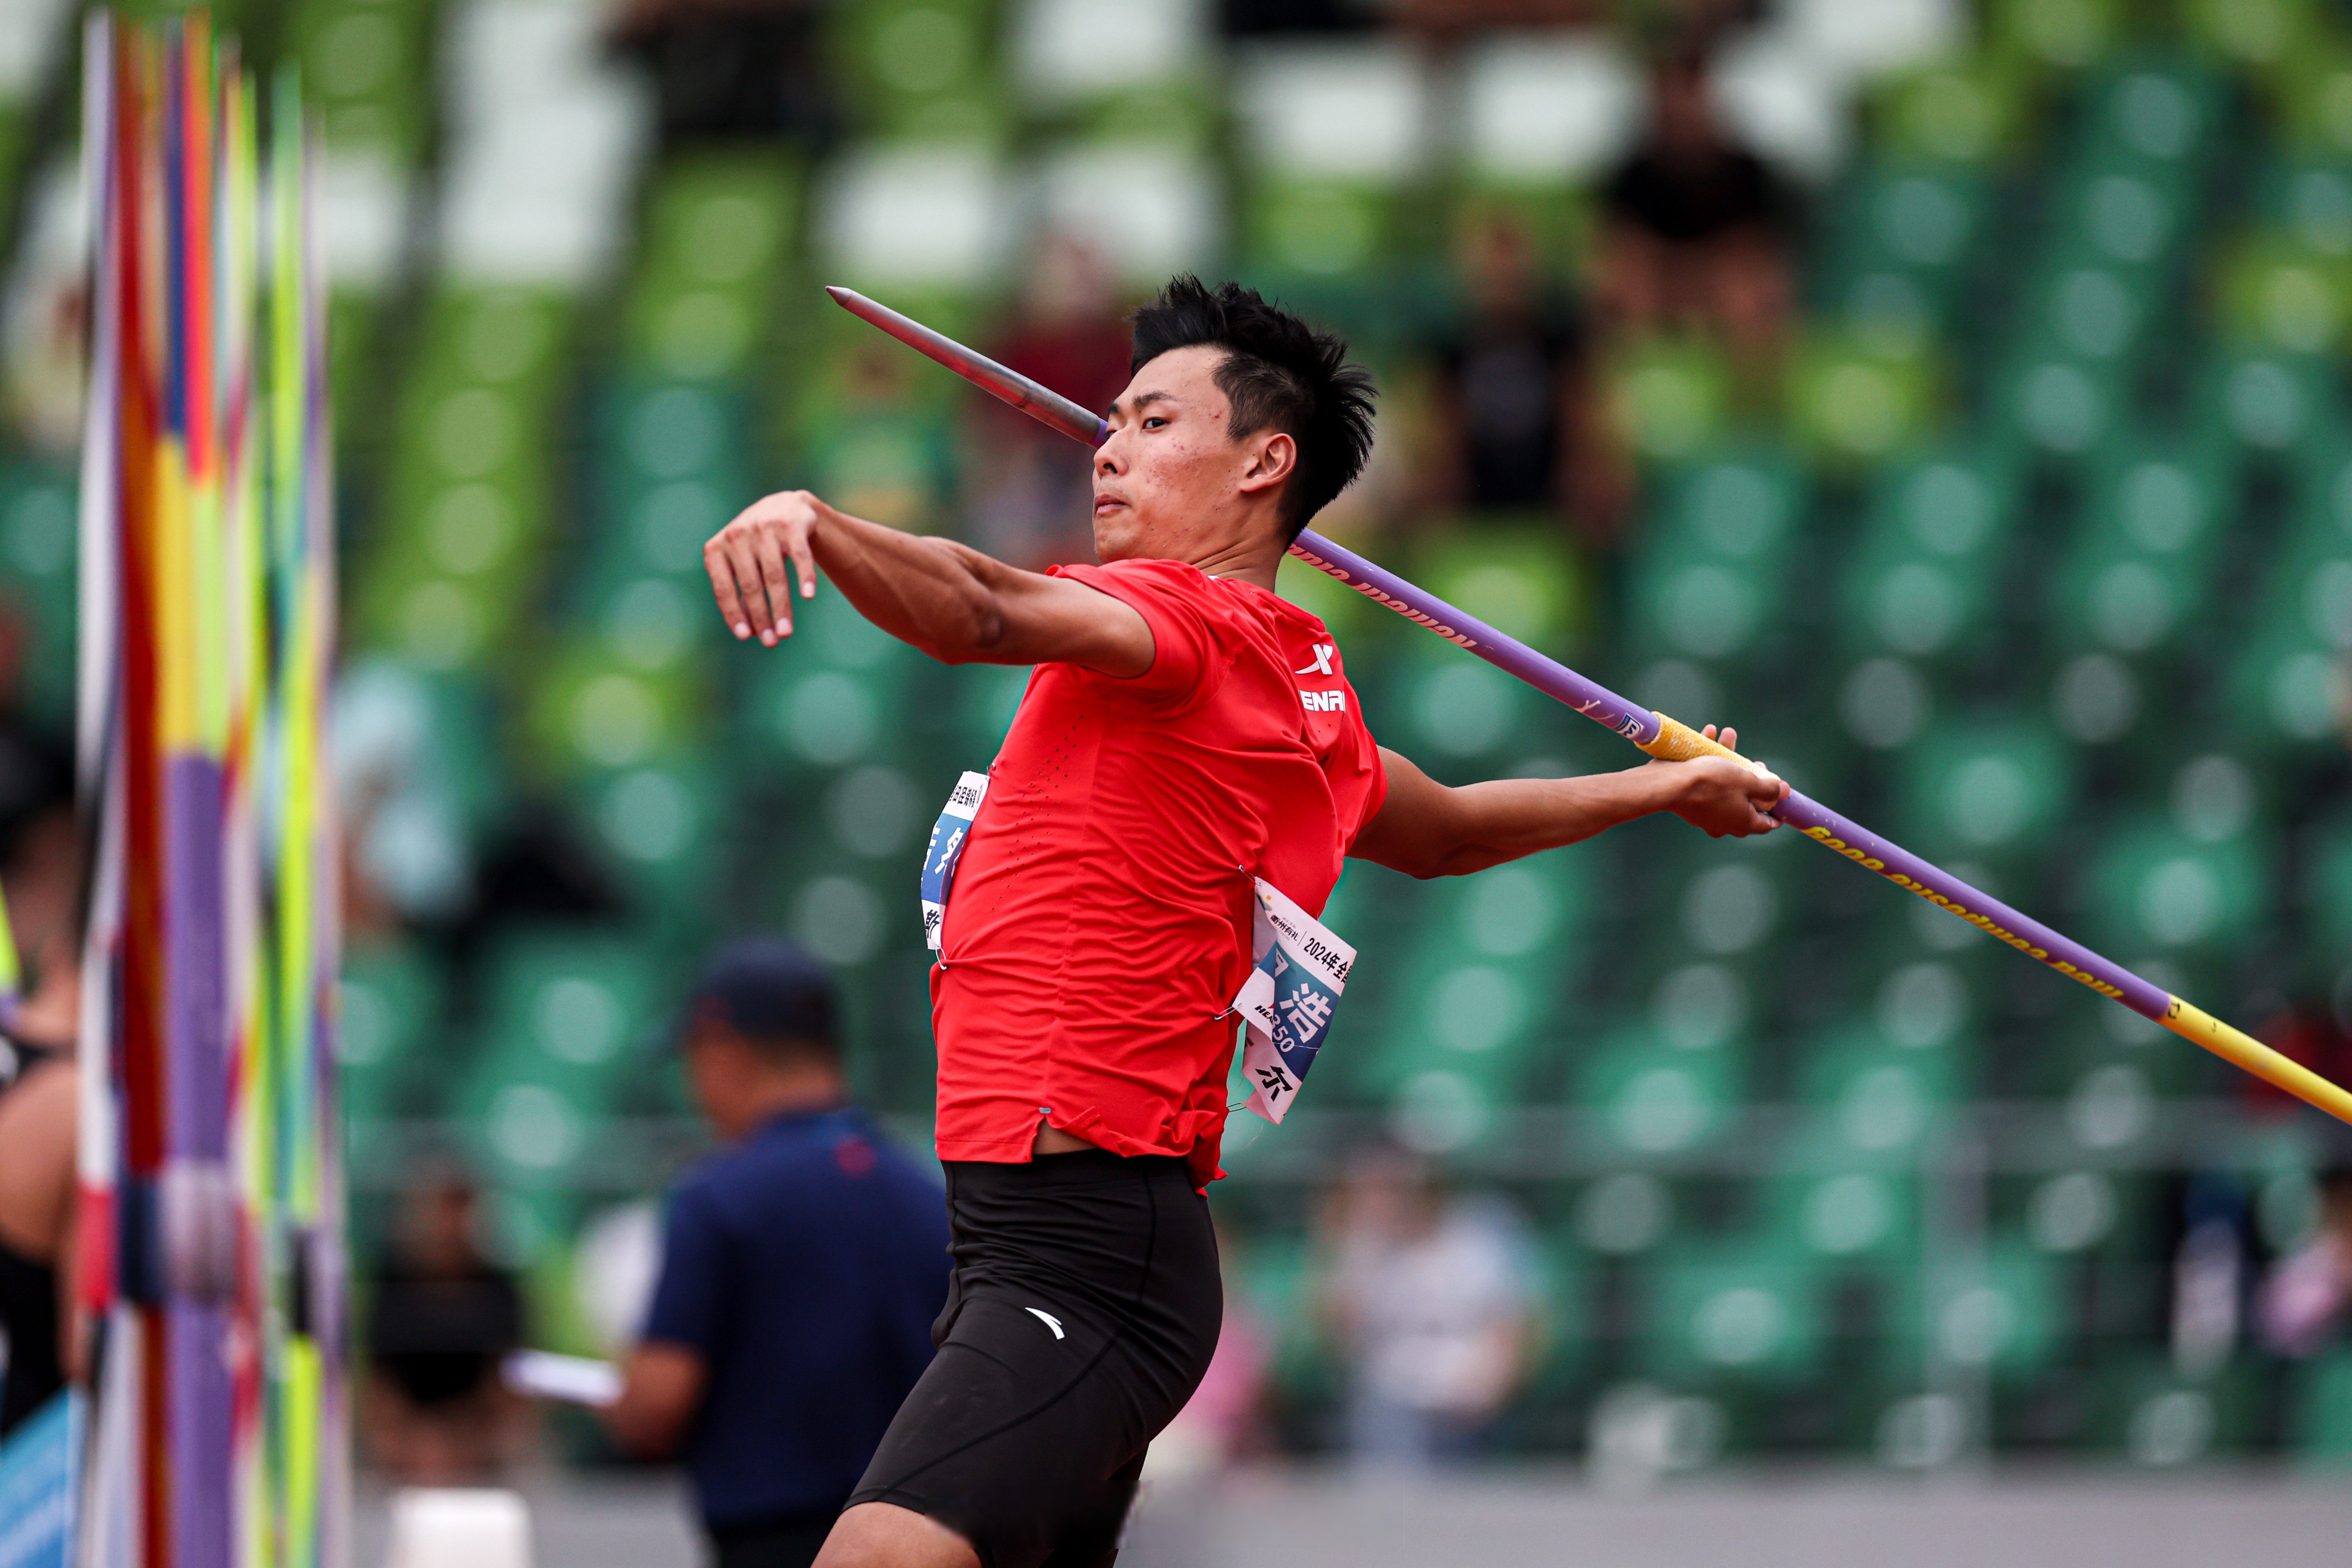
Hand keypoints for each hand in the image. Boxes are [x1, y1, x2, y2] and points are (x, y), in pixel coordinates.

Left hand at [704, 490, 823, 645]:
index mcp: (716, 548)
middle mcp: (736, 535)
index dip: (734, 614)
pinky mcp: (791, 525)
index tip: (746, 637)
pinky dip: (804, 576)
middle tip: (772, 642)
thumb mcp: (741, 564)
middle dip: (762, 616)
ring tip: (787, 632)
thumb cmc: (757, 545)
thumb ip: (742, 593)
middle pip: (750, 585)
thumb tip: (751, 633)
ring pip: (774, 575)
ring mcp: (764, 528)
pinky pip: (799, 556)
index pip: (723, 588)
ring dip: (781, 607)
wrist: (784, 507)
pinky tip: (808, 596)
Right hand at [1660, 724, 1787, 837]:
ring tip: (1728, 736)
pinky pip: (1703, 783)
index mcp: (1742, 823)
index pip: (1767, 823)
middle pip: (1745, 800)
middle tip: (1755, 764)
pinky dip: (1708, 762)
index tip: (1781, 798)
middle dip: (1750, 776)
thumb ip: (1769, 788)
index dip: (1777, 810)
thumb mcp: (1747, 781)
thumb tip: (1785, 791)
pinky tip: (1709, 736)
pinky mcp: (1689, 803)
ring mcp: (1706, 814)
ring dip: (1728, 761)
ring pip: (1723, 787)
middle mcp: (1724, 823)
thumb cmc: (1711, 783)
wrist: (1668, 784)